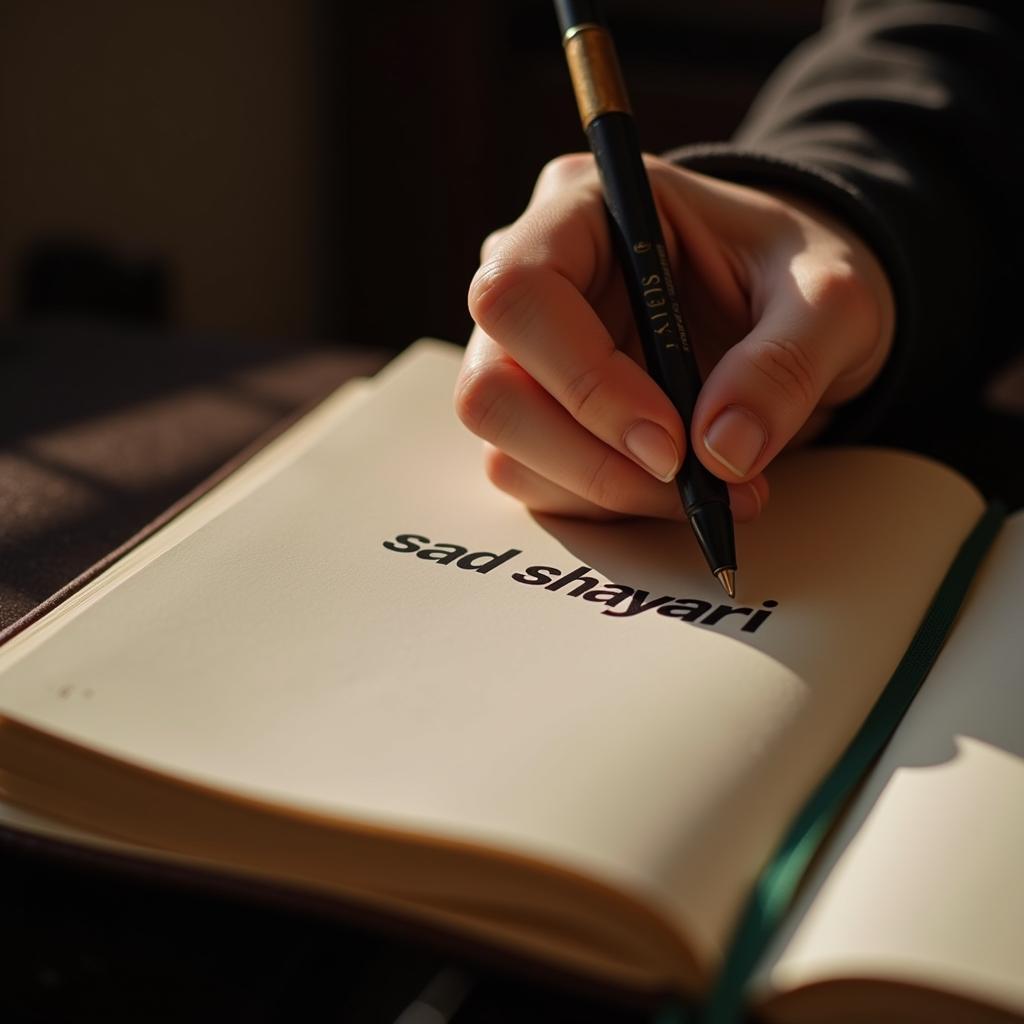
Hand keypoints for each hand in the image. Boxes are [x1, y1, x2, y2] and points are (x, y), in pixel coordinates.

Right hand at [455, 154, 894, 521]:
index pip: (519, 295)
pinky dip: (604, 503)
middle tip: (691, 483)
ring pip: (506, 449)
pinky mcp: (541, 414)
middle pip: (491, 389)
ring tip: (708, 492)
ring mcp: (526, 354)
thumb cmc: (801, 276)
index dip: (583, 381)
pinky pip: (535, 480)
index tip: (671, 443)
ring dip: (604, 491)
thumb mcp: (831, 299)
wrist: (795, 311)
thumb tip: (720, 453)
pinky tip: (673, 490)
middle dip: (589, 457)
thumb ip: (785, 364)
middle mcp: (531, 278)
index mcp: (580, 209)